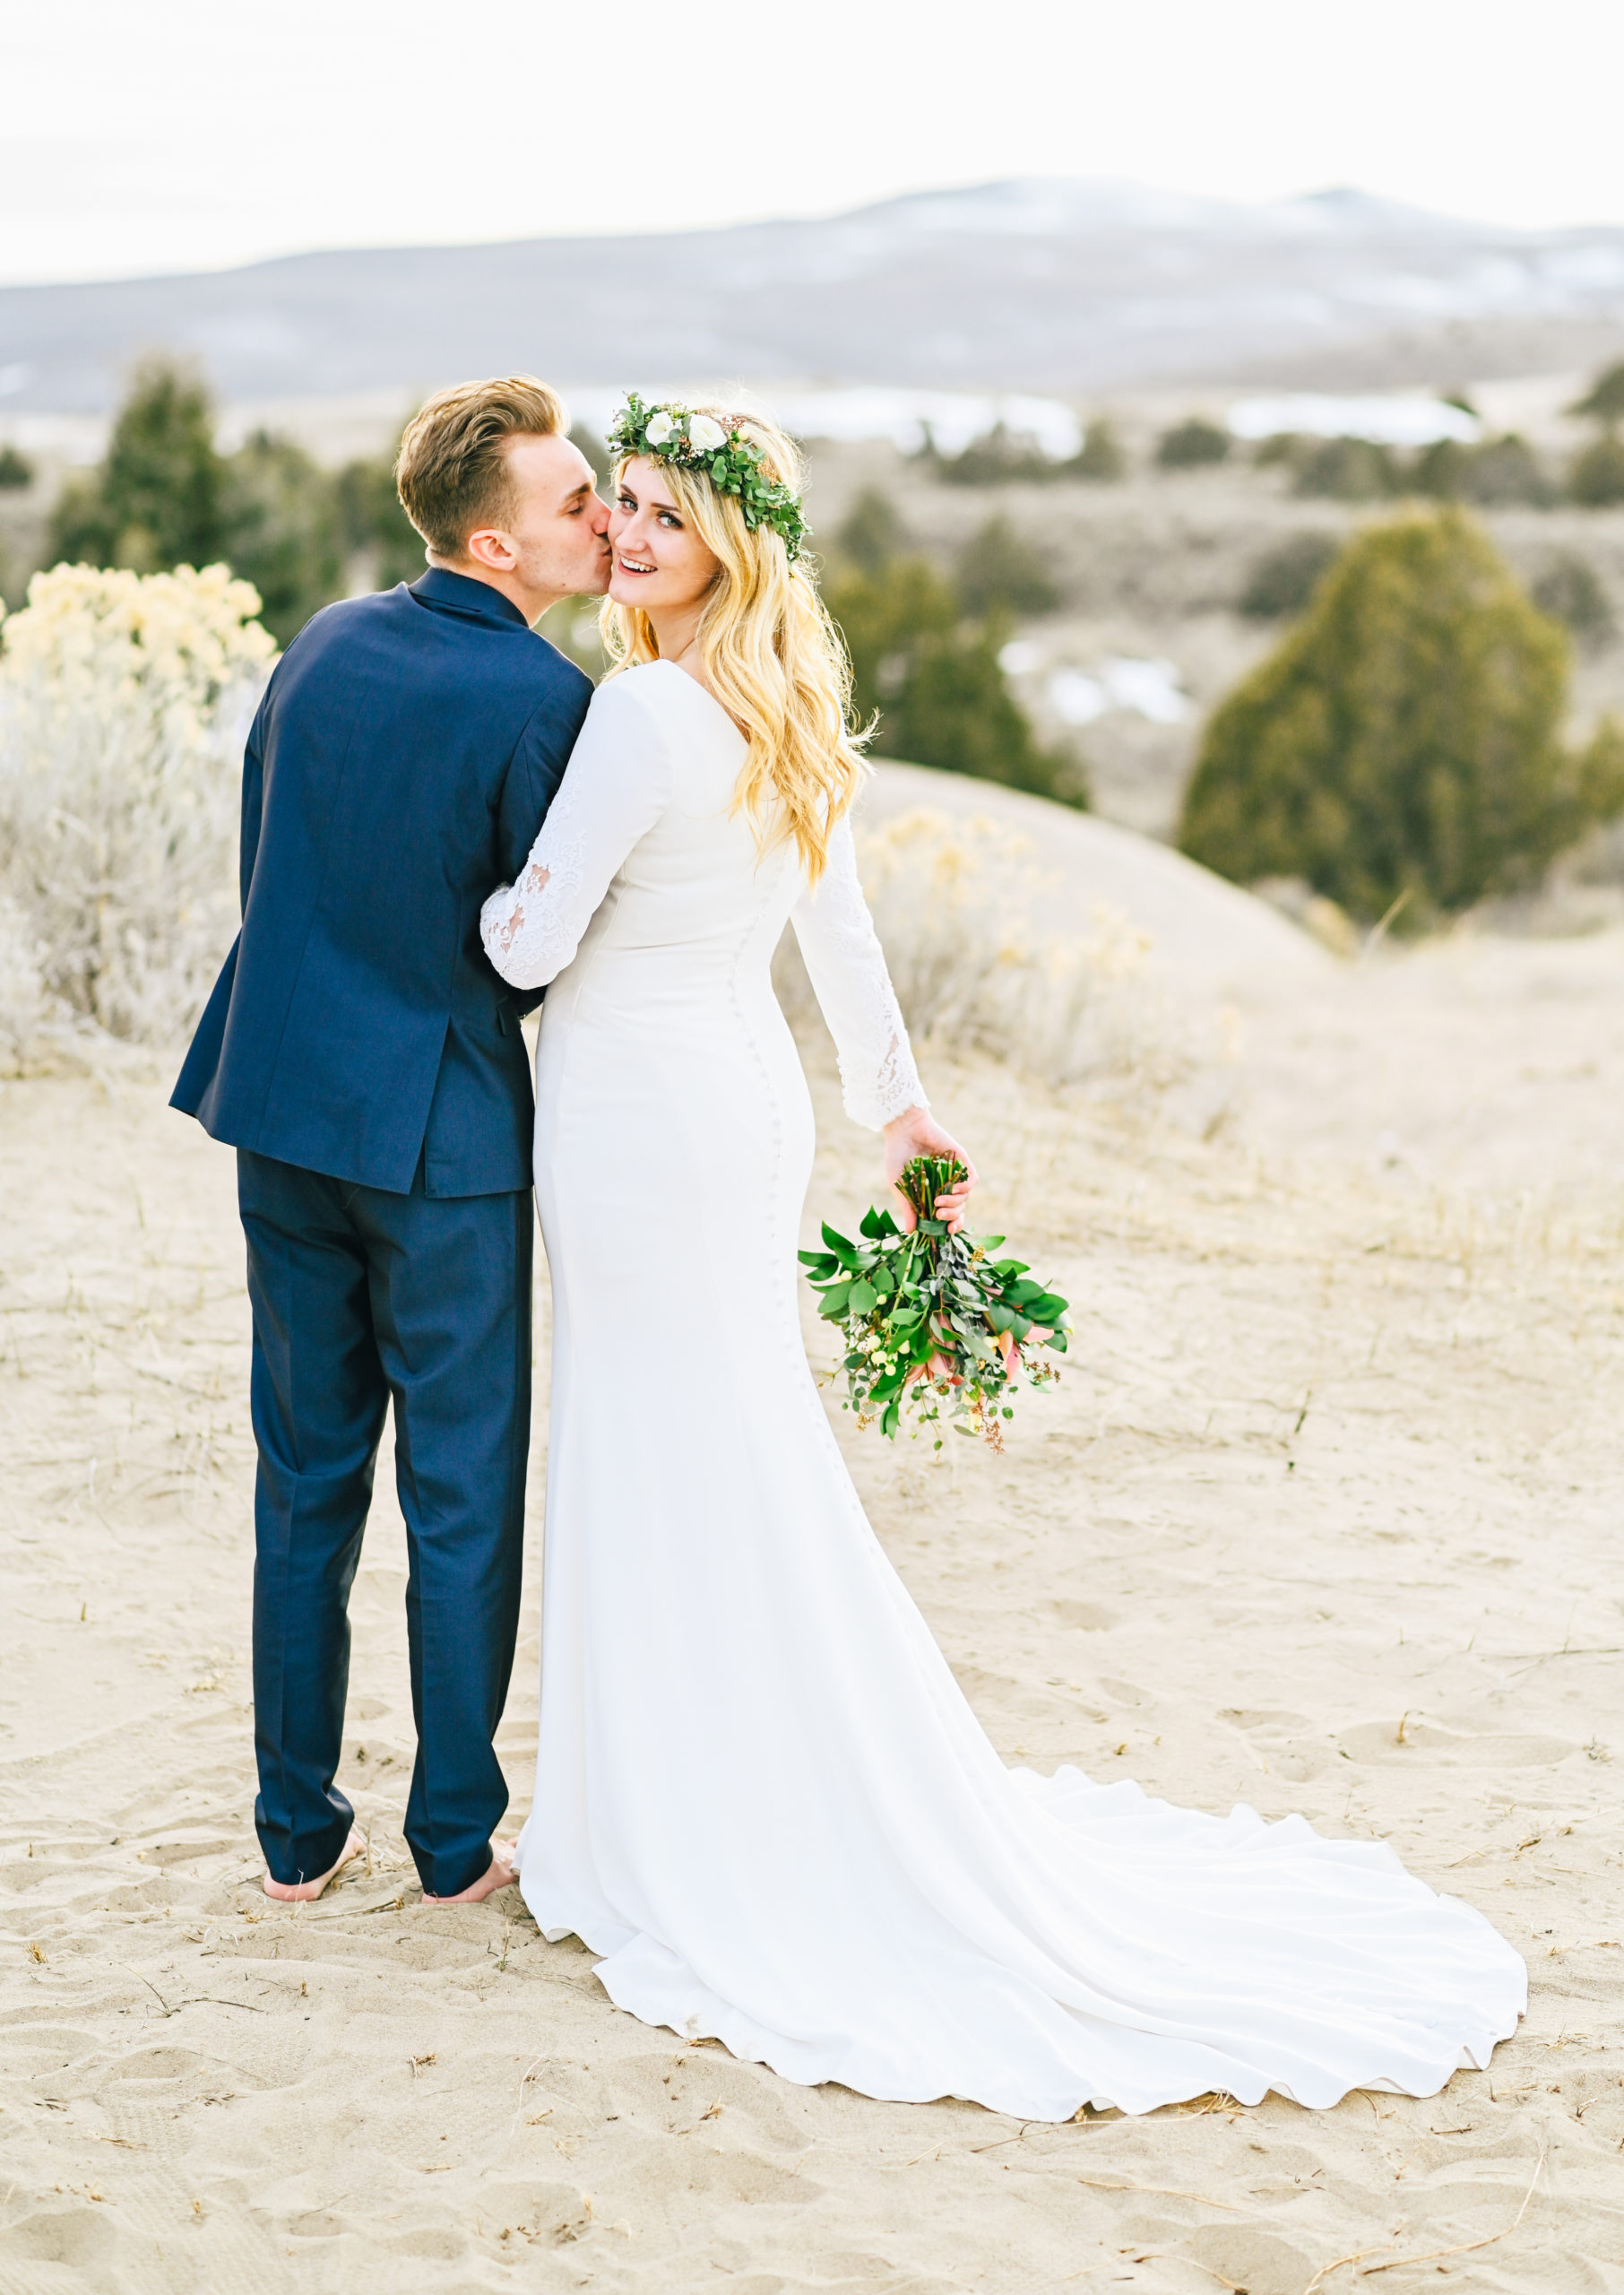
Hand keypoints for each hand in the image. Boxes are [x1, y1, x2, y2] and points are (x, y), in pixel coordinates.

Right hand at [883, 1106, 977, 1233]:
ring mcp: (955, 1173)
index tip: (945, 1232)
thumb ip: (906, 1207)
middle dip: (952, 1217)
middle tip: (939, 1216)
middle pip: (959, 1210)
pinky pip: (972, 1179)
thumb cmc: (896, 1155)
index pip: (948, 1215)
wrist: (903, 1129)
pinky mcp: (962, 1160)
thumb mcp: (897, 1185)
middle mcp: (945, 1185)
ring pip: (965, 1197)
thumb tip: (910, 1232)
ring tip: (939, 1201)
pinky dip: (965, 1187)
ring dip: (955, 1204)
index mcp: (931, 1193)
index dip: (951, 1226)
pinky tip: (953, 1189)